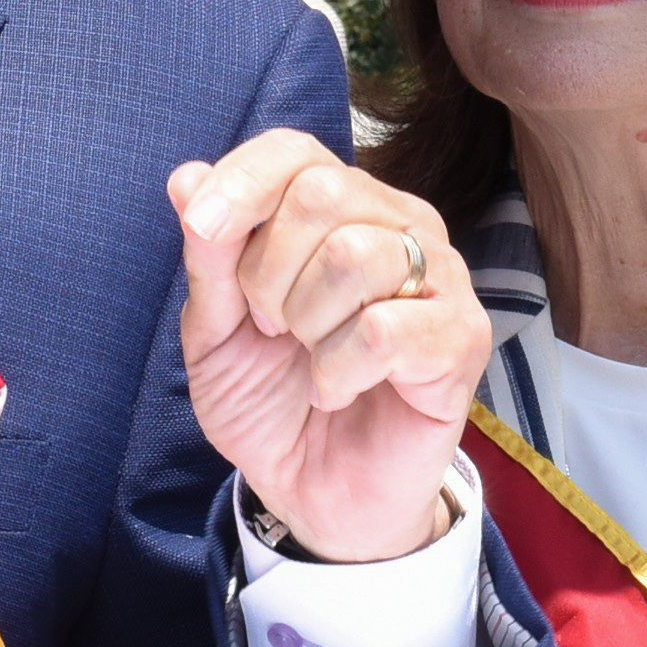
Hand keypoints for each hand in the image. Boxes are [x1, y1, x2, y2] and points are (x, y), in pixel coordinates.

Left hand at [171, 132, 485, 564]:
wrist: (315, 495)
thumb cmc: (273, 403)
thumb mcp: (215, 331)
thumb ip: (208, 256)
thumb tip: (185, 175)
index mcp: (342, 209)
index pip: (295, 150)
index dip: (241, 181)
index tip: (203, 231)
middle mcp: (399, 227)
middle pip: (321, 193)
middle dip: (267, 271)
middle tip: (272, 327)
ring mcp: (439, 280)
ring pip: (353, 255)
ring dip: (306, 323)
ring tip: (309, 358)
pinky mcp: (461, 340)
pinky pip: (383, 329)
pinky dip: (336, 370)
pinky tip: (335, 390)